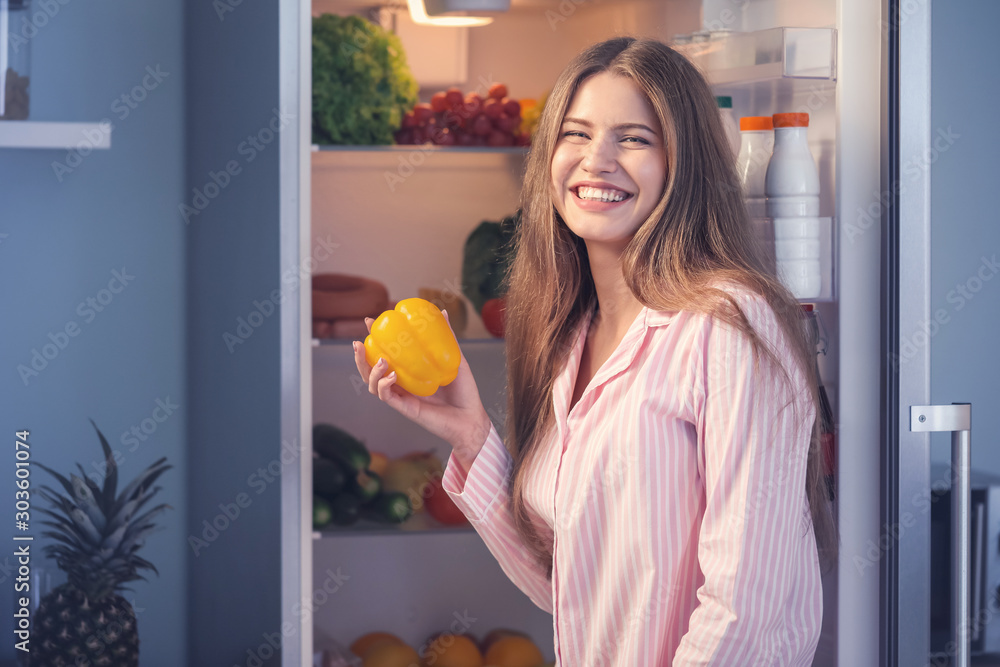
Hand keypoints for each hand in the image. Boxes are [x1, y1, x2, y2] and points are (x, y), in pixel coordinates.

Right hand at [353, 310, 493, 458]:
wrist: (471, 416)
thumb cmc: (464, 391)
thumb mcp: (455, 359)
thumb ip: (447, 338)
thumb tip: (444, 312)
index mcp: (409, 371)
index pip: (385, 354)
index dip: (373, 339)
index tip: (369, 322)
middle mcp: (401, 384)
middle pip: (370, 370)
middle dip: (359, 357)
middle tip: (358, 343)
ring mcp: (402, 396)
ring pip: (373, 384)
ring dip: (370, 371)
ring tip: (380, 360)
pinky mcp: (405, 408)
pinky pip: (386, 397)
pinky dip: (384, 385)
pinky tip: (391, 376)